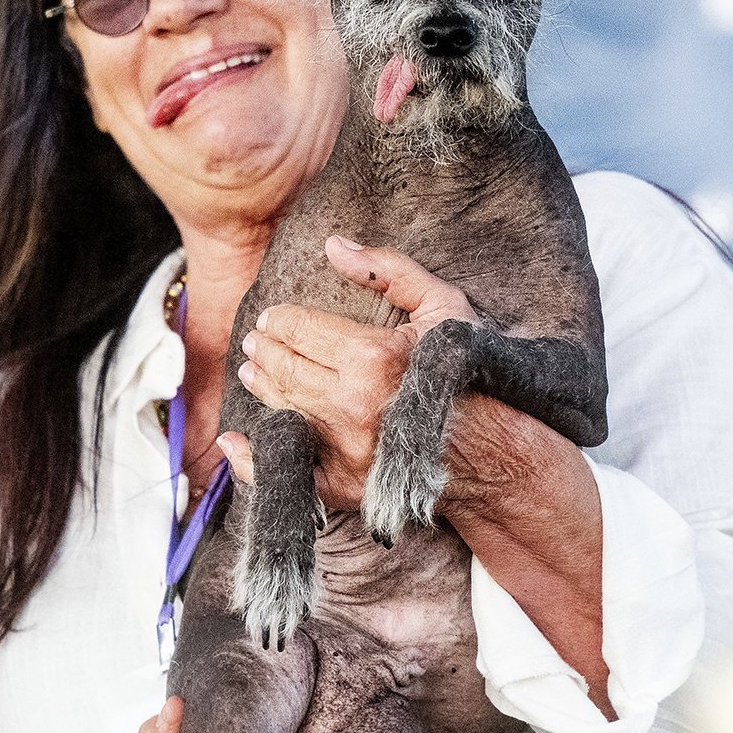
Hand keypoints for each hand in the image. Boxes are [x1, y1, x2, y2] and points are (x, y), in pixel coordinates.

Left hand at [222, 237, 475, 509]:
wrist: (494, 451)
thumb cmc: (468, 375)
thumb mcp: (443, 308)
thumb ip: (388, 270)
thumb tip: (334, 246)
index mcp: (372, 358)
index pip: (298, 329)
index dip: (279, 319)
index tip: (274, 317)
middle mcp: (352, 406)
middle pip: (283, 368)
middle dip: (266, 349)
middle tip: (259, 340)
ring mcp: (344, 451)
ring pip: (280, 409)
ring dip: (262, 386)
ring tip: (256, 370)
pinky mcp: (341, 487)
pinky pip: (284, 470)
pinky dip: (253, 456)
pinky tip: (239, 438)